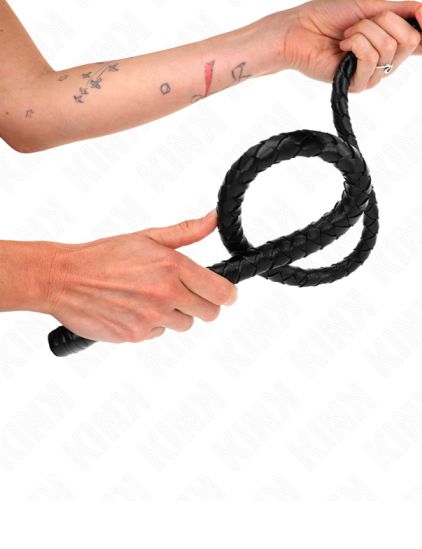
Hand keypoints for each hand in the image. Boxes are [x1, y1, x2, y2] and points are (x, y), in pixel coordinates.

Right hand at [43, 209, 237, 343]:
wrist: (63, 278)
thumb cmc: (104, 256)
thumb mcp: (148, 237)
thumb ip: (186, 232)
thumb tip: (213, 218)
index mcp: (172, 267)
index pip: (221, 292)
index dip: (227, 294)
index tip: (225, 294)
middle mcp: (165, 294)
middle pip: (209, 313)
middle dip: (202, 304)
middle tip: (185, 294)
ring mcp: (151, 318)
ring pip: (184, 324)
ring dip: (175, 315)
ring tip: (151, 298)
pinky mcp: (135, 336)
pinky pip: (158, 334)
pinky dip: (151, 325)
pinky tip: (134, 309)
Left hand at [278, 0, 421, 92]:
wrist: (296, 29)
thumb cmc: (325, 16)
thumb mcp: (369, 5)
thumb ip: (402, 9)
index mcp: (392, 41)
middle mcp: (386, 60)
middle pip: (410, 41)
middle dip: (385, 21)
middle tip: (361, 22)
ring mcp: (372, 73)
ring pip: (389, 47)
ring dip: (364, 30)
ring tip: (346, 34)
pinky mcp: (357, 83)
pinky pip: (371, 59)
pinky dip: (357, 43)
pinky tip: (342, 45)